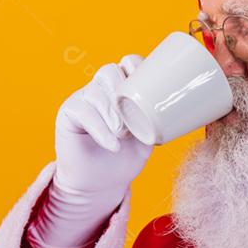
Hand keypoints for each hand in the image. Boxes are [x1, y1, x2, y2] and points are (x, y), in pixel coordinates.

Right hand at [53, 54, 152, 199]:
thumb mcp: (147, 136)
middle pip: (109, 71)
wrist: (102, 183)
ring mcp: (83, 98)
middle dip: (123, 93)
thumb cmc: (126, 157)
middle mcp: (101, 88)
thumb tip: (179, 108)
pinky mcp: (68, 113)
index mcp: (122, 88)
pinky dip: (100, 129)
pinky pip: (82, 112)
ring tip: (123, 134)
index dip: (136, 66)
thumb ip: (158, 119)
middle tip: (132, 122)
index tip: (149, 85)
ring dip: (112, 113)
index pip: (127, 63)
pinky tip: (113, 144)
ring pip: (95, 92)